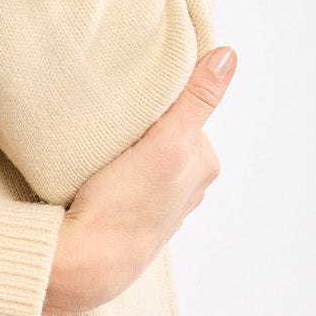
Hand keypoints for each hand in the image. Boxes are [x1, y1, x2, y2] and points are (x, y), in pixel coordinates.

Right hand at [42, 47, 237, 315]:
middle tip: (112, 125)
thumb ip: (197, 98)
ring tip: (101, 150)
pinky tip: (97, 172)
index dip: (153, 101)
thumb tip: (229, 55)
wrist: (86, 260)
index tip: (130, 105)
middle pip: (162, 129)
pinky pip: (126, 173)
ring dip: (123, 145)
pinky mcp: (132, 212)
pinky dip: (113, 166)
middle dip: (140, 122)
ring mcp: (159, 202)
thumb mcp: (168, 141)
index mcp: (204, 164)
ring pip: (143, 151)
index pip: (180, 108)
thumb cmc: (129, 204)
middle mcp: (188, 185)